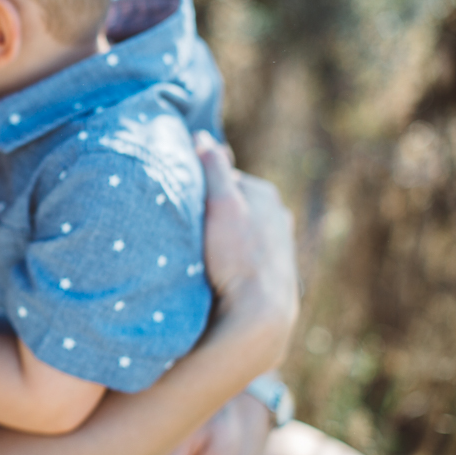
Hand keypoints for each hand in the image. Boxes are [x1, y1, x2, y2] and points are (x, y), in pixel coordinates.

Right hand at [195, 132, 298, 367]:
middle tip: (184, 227)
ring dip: (221, 235)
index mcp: (265, 195)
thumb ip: (213, 168)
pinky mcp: (274, 272)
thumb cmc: (237, 257)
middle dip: (211, 210)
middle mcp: (278, 217)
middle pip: (232, 205)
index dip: (197, 188)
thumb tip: (202, 138)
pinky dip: (231, 256)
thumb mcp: (221, 205)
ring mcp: (278, 246)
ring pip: (238, 230)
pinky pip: (244, 254)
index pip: (222, 180)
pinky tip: (216, 269)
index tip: (178, 201)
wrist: (259, 316)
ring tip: (198, 250)